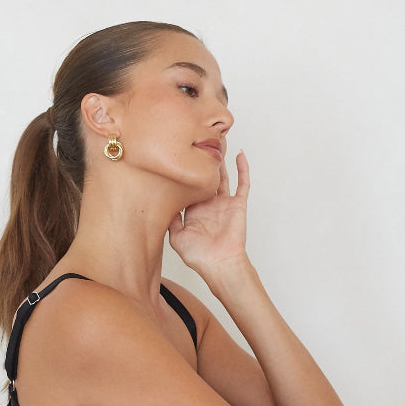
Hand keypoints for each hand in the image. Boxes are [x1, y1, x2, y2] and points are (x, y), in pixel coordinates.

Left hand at [167, 151, 250, 277]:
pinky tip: (239, 154)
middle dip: (202, 162)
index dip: (182, 174)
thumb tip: (162, 202)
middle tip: (196, 141)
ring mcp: (224, 203)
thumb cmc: (200, 257)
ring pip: (223, 175)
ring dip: (221, 160)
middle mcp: (209, 204)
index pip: (188, 187)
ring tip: (218, 140)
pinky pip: (243, 183)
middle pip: (205, 177)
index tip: (174, 157)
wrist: (220, 265)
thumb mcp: (177, 238)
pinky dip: (243, 169)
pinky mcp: (237, 205)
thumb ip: (171, 220)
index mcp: (194, 211)